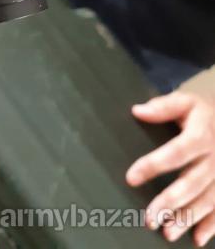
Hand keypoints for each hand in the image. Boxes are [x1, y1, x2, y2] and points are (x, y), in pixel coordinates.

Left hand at [126, 91, 214, 245]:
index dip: (154, 165)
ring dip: (187, 218)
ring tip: (167, 232)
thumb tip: (138, 111)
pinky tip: (196, 239)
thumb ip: (162, 107)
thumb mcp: (184, 102)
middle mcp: (214, 158)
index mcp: (201, 135)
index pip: (176, 152)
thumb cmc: (200, 112)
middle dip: (170, 202)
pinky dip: (211, 226)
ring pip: (207, 200)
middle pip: (191, 183)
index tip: (131, 177)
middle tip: (150, 218)